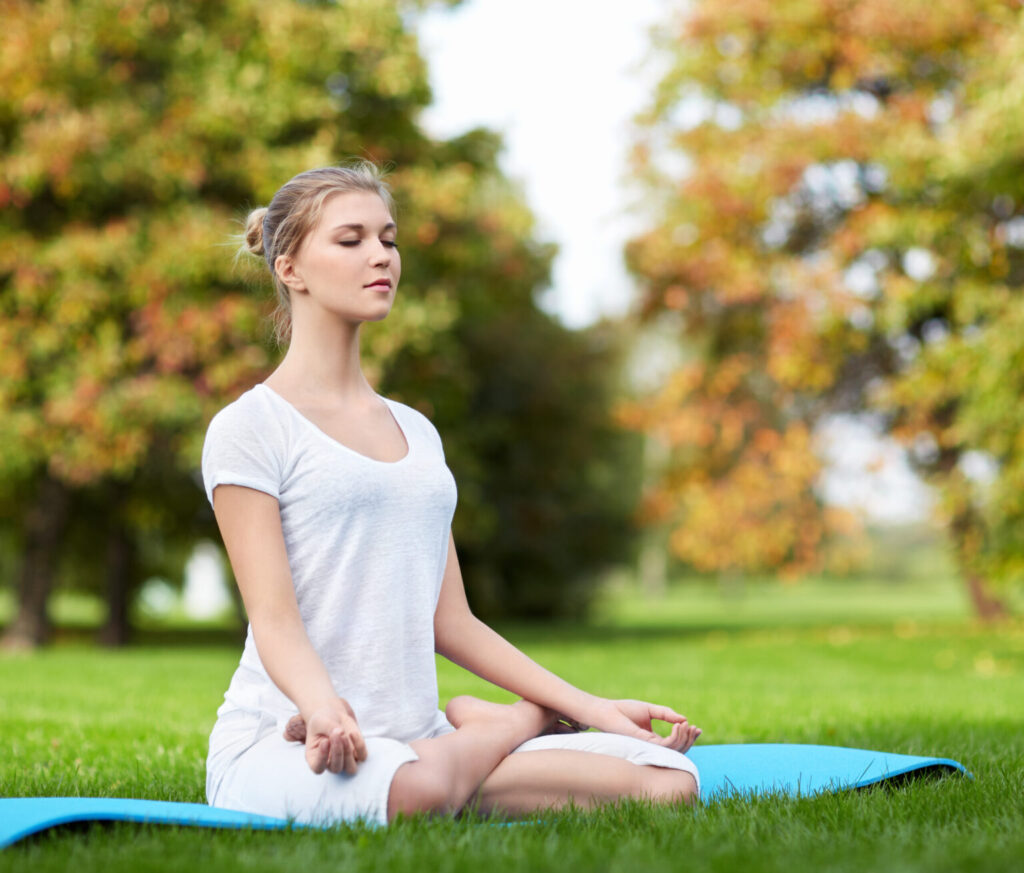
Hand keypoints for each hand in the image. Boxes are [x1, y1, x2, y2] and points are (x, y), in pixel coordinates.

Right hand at [283, 699, 367, 774]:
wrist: (334, 715)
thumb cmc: (322, 721)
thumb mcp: (320, 721)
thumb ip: (328, 728)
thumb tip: (341, 732)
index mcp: (315, 758)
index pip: (318, 768)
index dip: (322, 758)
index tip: (324, 741)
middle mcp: (330, 763)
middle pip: (336, 768)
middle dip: (337, 752)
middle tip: (335, 734)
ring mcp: (345, 760)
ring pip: (350, 769)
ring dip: (348, 754)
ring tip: (344, 735)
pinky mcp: (357, 753)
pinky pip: (362, 756)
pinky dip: (359, 745)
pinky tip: (352, 733)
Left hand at [580, 698, 700, 752]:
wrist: (607, 710)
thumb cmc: (624, 710)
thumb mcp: (650, 710)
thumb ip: (666, 714)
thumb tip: (684, 719)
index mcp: (654, 740)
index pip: (675, 744)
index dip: (688, 738)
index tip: (697, 727)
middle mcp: (653, 747)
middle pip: (678, 751)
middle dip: (689, 740)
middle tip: (695, 728)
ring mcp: (649, 747)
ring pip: (674, 751)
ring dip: (684, 738)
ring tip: (686, 725)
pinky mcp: (645, 744)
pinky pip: (666, 746)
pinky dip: (675, 737)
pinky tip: (678, 725)